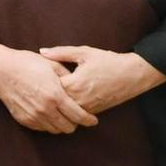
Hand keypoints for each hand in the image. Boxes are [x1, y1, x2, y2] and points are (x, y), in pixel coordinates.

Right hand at [0, 44, 97, 133]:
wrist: (2, 70)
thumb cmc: (27, 63)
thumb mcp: (51, 64)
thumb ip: (67, 76)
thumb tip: (78, 84)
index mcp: (55, 95)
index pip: (77, 115)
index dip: (88, 120)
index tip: (93, 120)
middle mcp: (45, 109)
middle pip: (68, 127)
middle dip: (76, 123)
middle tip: (78, 116)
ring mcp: (34, 116)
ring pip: (55, 130)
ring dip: (62, 124)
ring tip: (64, 115)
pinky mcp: (24, 120)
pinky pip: (42, 128)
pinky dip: (49, 124)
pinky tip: (50, 114)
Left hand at [40, 46, 165, 113]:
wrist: (132, 75)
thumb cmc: (107, 61)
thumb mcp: (84, 52)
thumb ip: (61, 53)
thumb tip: (42, 52)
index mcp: (74, 84)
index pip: (49, 87)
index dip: (40, 81)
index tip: (33, 76)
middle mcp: (78, 100)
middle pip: (54, 102)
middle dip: (45, 95)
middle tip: (34, 89)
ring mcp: (86, 108)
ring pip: (64, 111)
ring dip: (55, 104)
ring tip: (45, 97)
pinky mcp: (92, 112)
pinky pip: (75, 114)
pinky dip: (67, 109)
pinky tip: (61, 102)